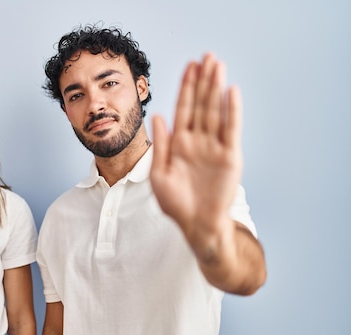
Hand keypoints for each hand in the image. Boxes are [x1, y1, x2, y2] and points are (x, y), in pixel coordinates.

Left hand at [150, 53, 242, 245]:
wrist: (197, 224)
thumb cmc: (175, 203)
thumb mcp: (159, 174)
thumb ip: (160, 144)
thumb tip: (158, 116)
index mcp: (179, 143)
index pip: (183, 108)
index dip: (186, 87)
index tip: (189, 66)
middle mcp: (197, 141)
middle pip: (201, 104)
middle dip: (203, 81)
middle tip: (207, 56)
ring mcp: (214, 147)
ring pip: (215, 111)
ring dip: (216, 88)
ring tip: (218, 65)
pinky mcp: (229, 156)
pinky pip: (230, 129)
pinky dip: (231, 111)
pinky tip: (231, 92)